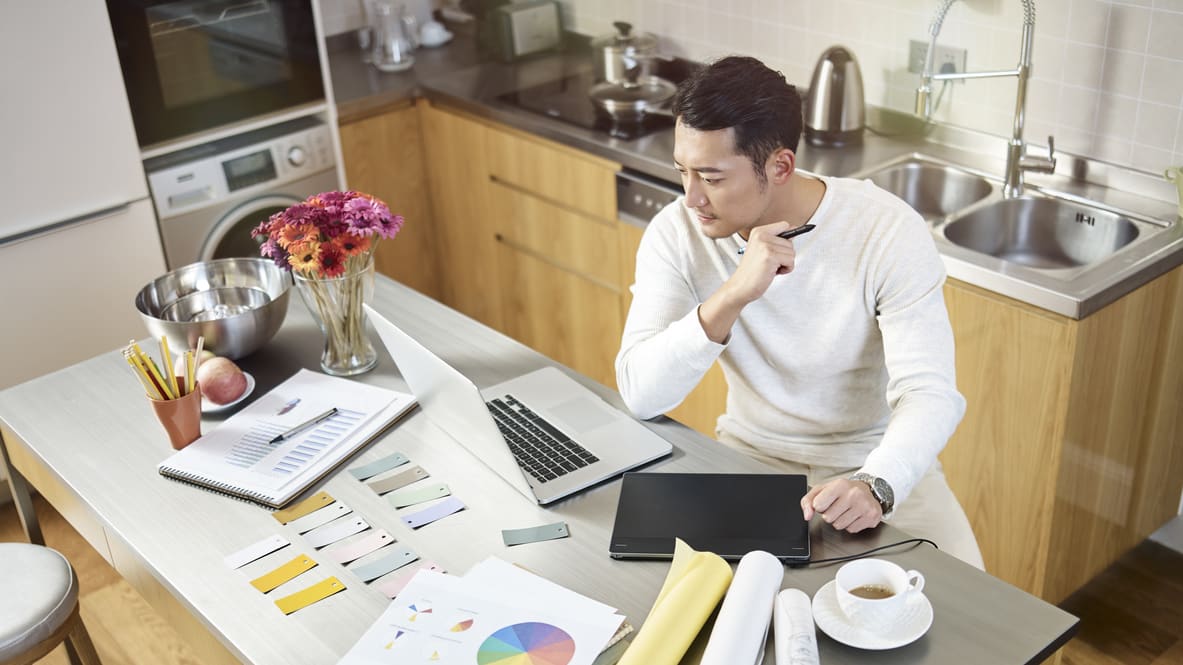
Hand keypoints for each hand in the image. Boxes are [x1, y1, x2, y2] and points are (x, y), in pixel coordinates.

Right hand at [698, 222, 799, 342]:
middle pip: (790, 242)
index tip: (780, 249)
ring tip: (770, 268)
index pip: (785, 225)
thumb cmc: (753, 271)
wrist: (741, 286)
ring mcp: (765, 245)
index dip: (787, 239)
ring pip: (792, 252)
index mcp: (759, 231)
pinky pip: (791, 261)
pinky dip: (786, 269)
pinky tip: (773, 272)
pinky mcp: (770, 256)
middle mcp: (761, 235)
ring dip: (785, 264)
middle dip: (785, 255)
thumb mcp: (763, 250)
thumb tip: (795, 230)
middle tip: (770, 263)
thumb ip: (778, 240)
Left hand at [800, 478, 882, 532]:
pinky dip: (851, 525)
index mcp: (840, 485)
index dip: (819, 506)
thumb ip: (808, 501)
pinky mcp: (871, 516)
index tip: (826, 501)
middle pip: (828, 518)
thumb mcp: (823, 489)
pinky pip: (851, 530)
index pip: (818, 505)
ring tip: (846, 510)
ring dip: (840, 521)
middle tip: (838, 506)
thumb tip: (807, 515)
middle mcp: (853, 494)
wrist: (867, 490)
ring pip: (839, 526)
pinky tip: (854, 515)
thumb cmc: (843, 490)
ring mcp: (864, 505)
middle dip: (830, 514)